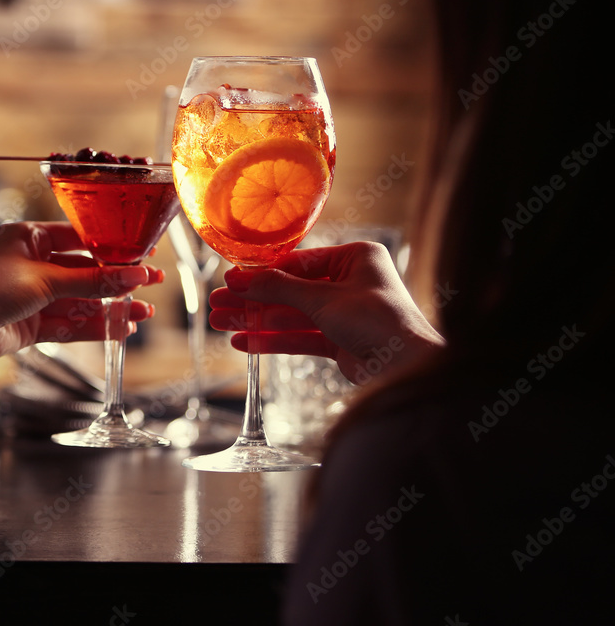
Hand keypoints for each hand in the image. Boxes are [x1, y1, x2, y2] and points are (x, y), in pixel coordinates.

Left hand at [0, 222, 162, 376]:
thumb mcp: (46, 280)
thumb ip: (93, 282)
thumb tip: (135, 277)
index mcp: (30, 238)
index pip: (81, 238)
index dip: (113, 248)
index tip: (142, 254)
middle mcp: (32, 264)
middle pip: (84, 272)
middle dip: (117, 281)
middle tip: (152, 284)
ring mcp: (33, 296)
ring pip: (80, 301)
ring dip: (110, 307)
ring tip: (143, 312)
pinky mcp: (31, 325)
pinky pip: (70, 323)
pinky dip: (94, 326)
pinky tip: (120, 328)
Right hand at [209, 242, 442, 384]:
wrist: (407, 367)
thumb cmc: (379, 321)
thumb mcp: (323, 298)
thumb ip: (279, 287)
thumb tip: (240, 278)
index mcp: (355, 258)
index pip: (297, 263)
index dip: (261, 274)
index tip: (230, 280)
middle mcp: (350, 282)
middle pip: (289, 290)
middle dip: (252, 299)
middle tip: (218, 303)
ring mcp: (345, 313)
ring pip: (291, 315)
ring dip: (256, 321)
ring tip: (220, 324)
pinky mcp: (340, 341)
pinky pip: (300, 337)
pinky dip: (273, 340)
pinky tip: (244, 342)